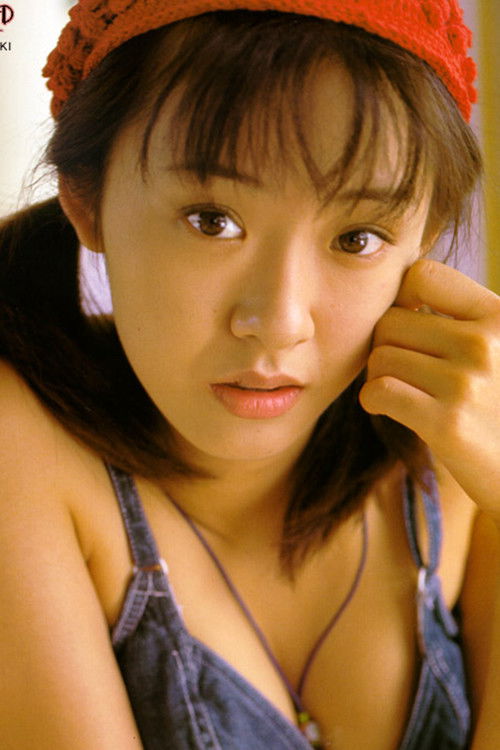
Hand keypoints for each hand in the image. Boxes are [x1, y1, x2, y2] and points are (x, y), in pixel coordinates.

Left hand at [360, 259, 499, 519]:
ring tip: (403, 392)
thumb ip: (465, 319)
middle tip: (402, 370)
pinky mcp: (447, 424)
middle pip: (390, 322)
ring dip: (379, 377)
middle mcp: (486, 343)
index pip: (423, 275)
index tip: (410, 324)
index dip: (403, 298)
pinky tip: (388, 409)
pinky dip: (373, 401)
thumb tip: (402, 292)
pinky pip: (379, 391)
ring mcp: (466, 383)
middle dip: (386, 346)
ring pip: (379, 358)